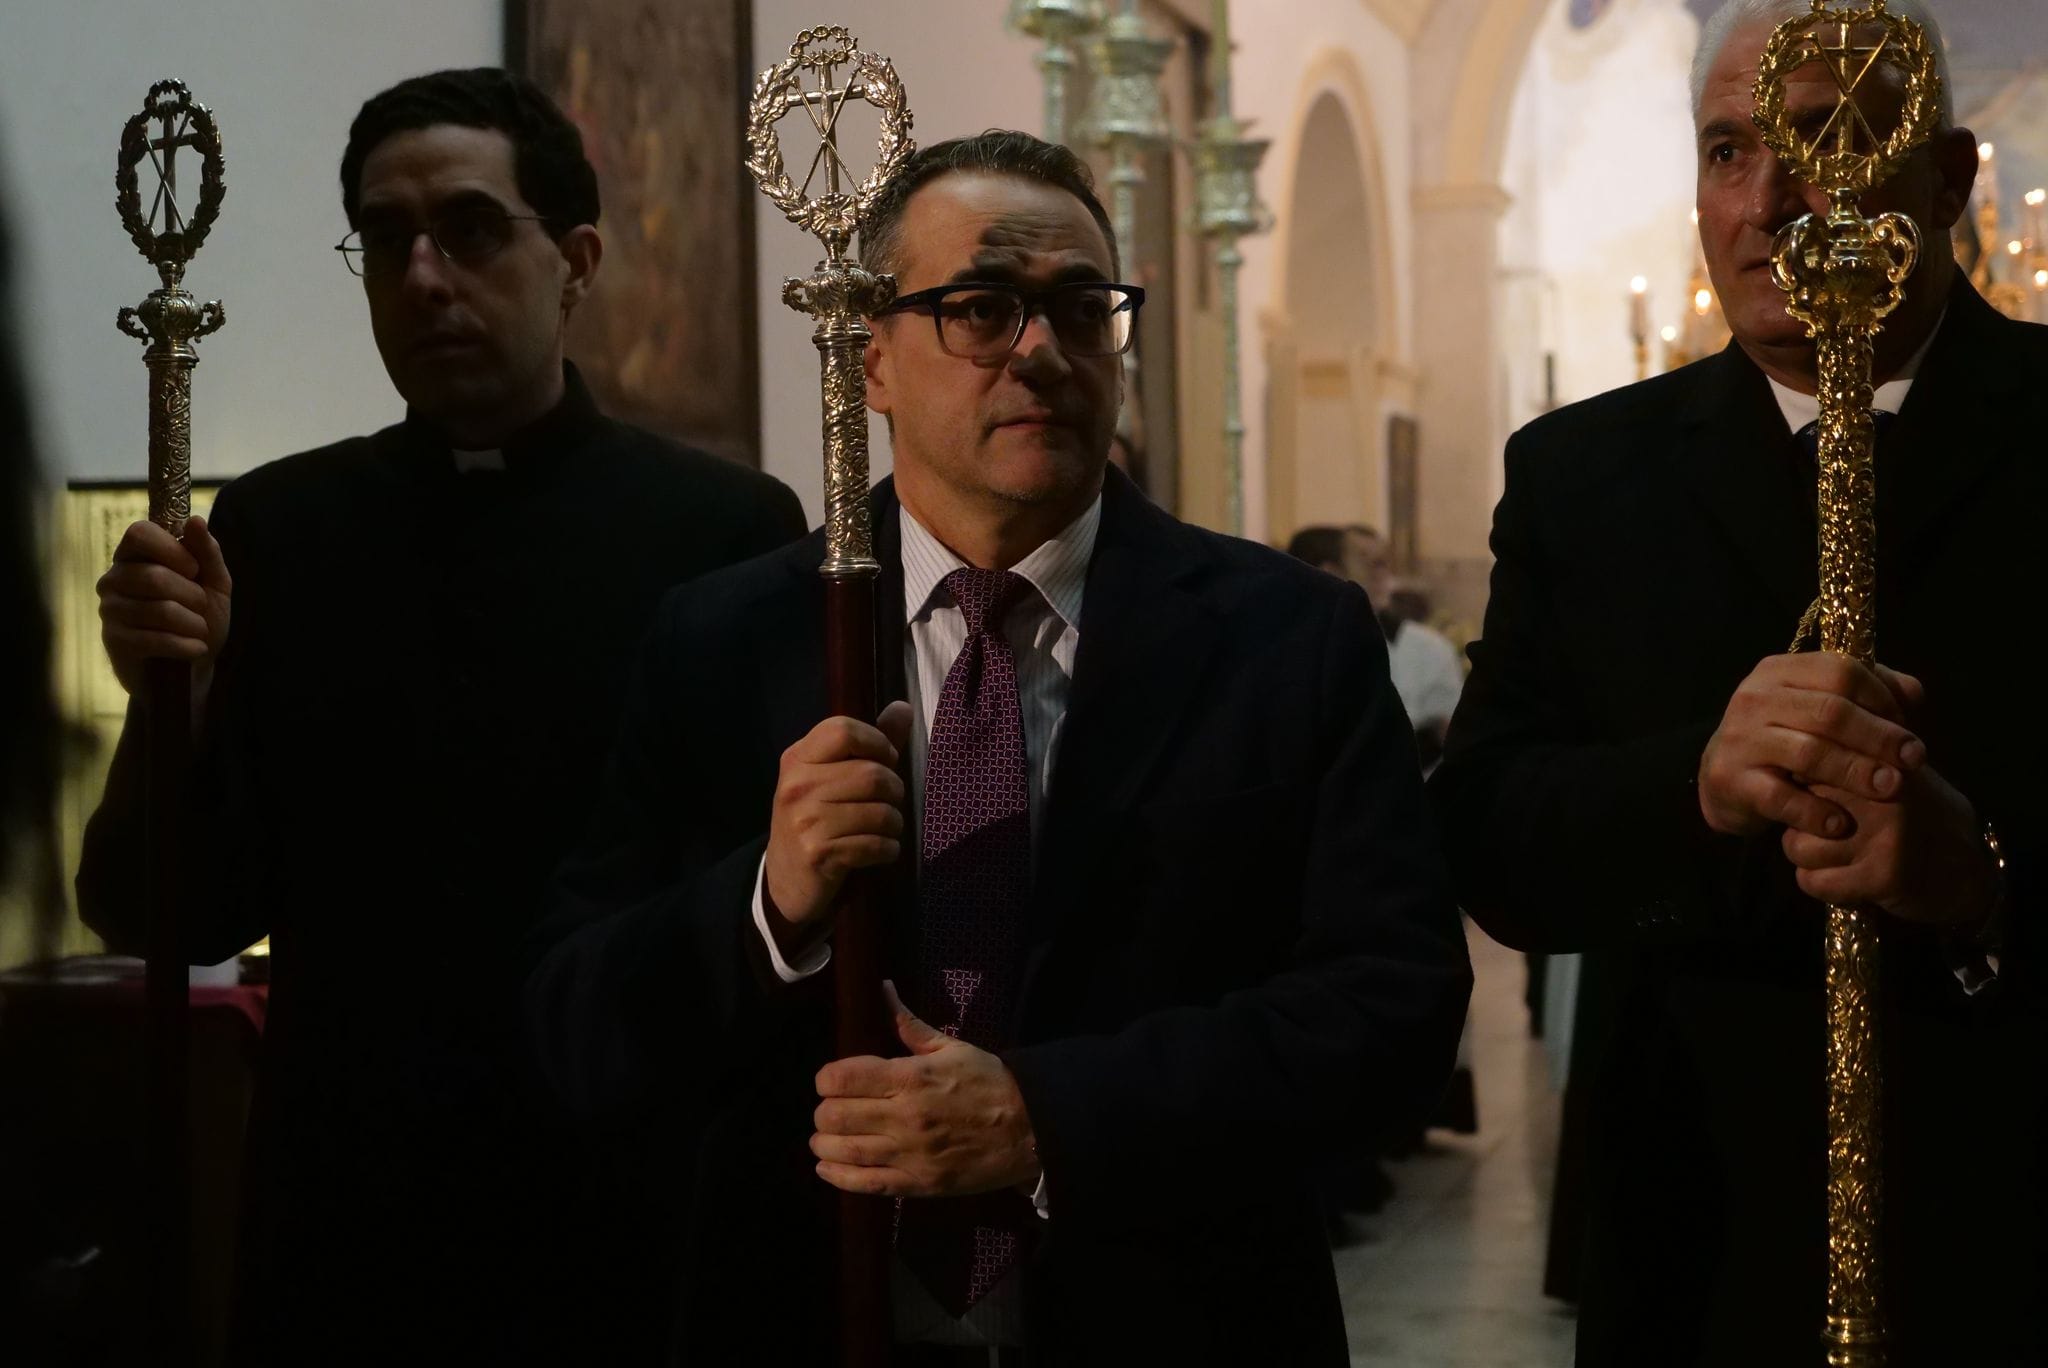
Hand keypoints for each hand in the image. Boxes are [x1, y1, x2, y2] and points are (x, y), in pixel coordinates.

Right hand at [96, 515, 231, 697]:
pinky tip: (195, 649)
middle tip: (202, 607)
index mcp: (135, 556)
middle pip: (153, 576)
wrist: (193, 666)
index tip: (194, 569)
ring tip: (199, 630)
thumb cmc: (200, 617)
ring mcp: (110, 610)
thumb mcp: (214, 583)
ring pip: (158, 609)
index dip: (171, 549)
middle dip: (192, 595)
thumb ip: (207, 552)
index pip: (139, 533)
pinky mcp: (114, 641)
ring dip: (193, 623)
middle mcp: (114, 578)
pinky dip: (185, 645)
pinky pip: (154, 638)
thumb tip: (196, 520)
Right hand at [763, 702, 912, 941]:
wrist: (784, 879)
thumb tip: (904, 708)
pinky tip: (880, 850)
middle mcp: (797, 786)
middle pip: (872, 774)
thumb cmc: (815, 820)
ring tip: (886, 828)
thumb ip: (869, 744)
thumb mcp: (830, 778)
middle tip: (889, 802)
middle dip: (894, 790)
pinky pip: (876, 845)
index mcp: (797, 759)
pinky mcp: (818, 854)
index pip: (843, 730)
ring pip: (881, 812)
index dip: (878, 743)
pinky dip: (888, 849)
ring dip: (895, 824)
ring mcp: (805, 821)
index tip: (886, 760)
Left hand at [811, 983, 1039, 1198]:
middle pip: (834, 1115)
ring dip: (824, 1142)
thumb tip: (883, 989)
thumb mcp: (952, 1047)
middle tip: (831, 1108)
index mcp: (910, 1077)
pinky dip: (838, 1176)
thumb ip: (909, 1025)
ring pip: (843, 1150)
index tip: (831, 1080)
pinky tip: (827, 1166)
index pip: (840, 1077)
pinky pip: (865, 1184)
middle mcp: (903, 1116)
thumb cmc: (990, 1082)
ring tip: (826, 1136)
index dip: (826, 1078)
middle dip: (824, 1110)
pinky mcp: (917, 1184)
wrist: (1031, 1129)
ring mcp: (909, 1154)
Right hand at [1699, 653, 1925, 838]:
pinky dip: (1815, 812)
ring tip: (1890, 788)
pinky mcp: (1730, 779)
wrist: (1724, 778)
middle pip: (1829, 711)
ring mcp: (1739, 739)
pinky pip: (1781, 797)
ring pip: (1809, 752)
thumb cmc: (1785, 739)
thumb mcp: (1818, 708)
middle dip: (1879, 737)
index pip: (1840, 671)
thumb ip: (1867, 695)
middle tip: (1914, 759)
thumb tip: (1914, 694)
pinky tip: (1840, 824)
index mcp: (1779, 672)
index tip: (1909, 727)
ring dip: (1857, 772)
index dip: (1882, 698)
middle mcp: (1754, 698)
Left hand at [1782, 764, 1999, 931]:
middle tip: (1829, 837)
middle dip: (1800, 826)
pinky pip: (1813, 882)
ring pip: (1796, 846)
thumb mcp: (1892, 775)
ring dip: (1810, 860)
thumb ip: (1845, 759)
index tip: (1814, 801)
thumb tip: (1785, 749)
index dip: (1798, 789)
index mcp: (1877, 760)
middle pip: (1792, 805)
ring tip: (1842, 860)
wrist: (1971, 870)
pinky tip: (1849, 882)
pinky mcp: (1882, 875)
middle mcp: (1879, 792)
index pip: (1804, 764)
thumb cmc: (1919, 817)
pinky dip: (1822, 887)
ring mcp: (1881, 834)